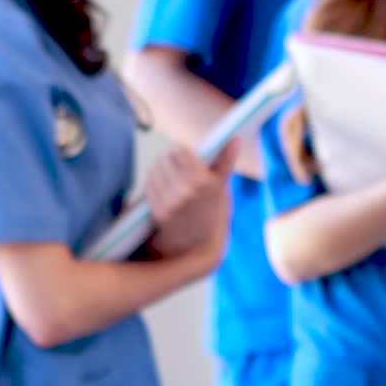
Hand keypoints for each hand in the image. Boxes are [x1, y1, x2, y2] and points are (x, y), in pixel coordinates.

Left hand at [146, 139, 237, 262]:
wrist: (197, 247)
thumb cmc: (212, 213)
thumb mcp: (222, 188)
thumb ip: (226, 161)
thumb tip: (236, 138)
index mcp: (206, 182)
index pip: (182, 151)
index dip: (182, 152)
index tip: (186, 157)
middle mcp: (188, 192)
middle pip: (166, 159)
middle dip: (170, 160)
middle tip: (175, 166)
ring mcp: (171, 203)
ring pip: (155, 170)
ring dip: (160, 170)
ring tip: (169, 177)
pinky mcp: (158, 211)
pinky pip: (149, 185)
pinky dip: (154, 183)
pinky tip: (162, 188)